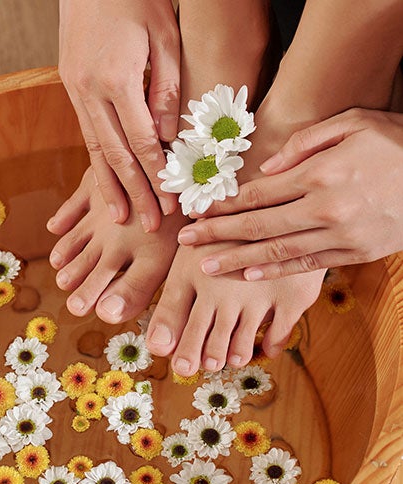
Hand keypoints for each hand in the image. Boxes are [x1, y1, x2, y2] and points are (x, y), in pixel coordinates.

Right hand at [58, 0, 179, 231]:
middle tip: (149, 224)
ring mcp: (74, 89)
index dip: (157, 175)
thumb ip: (165, 88)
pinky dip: (96, 160)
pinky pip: (86, 132)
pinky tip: (104, 180)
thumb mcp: (164, 37)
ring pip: (93, 148)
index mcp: (116, 78)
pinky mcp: (70, 86)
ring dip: (107, 186)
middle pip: (114, 154)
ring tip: (117, 216)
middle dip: (133, 193)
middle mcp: (89, 90)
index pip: (141, 140)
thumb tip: (167, 135)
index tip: (171, 201)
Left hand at [177, 108, 402, 279]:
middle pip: (256, 225)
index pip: (255, 195)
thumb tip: (265, 170)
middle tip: (186, 241)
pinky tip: (249, 275)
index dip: (222, 206)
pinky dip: (275, 273)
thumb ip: (304, 143)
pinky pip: (306, 265)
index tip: (196, 212)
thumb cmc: (394, 141)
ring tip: (206, 266)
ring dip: (237, 260)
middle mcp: (325, 208)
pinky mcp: (355, 252)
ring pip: (276, 252)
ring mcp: (340, 234)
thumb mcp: (351, 122)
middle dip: (216, 234)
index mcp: (318, 173)